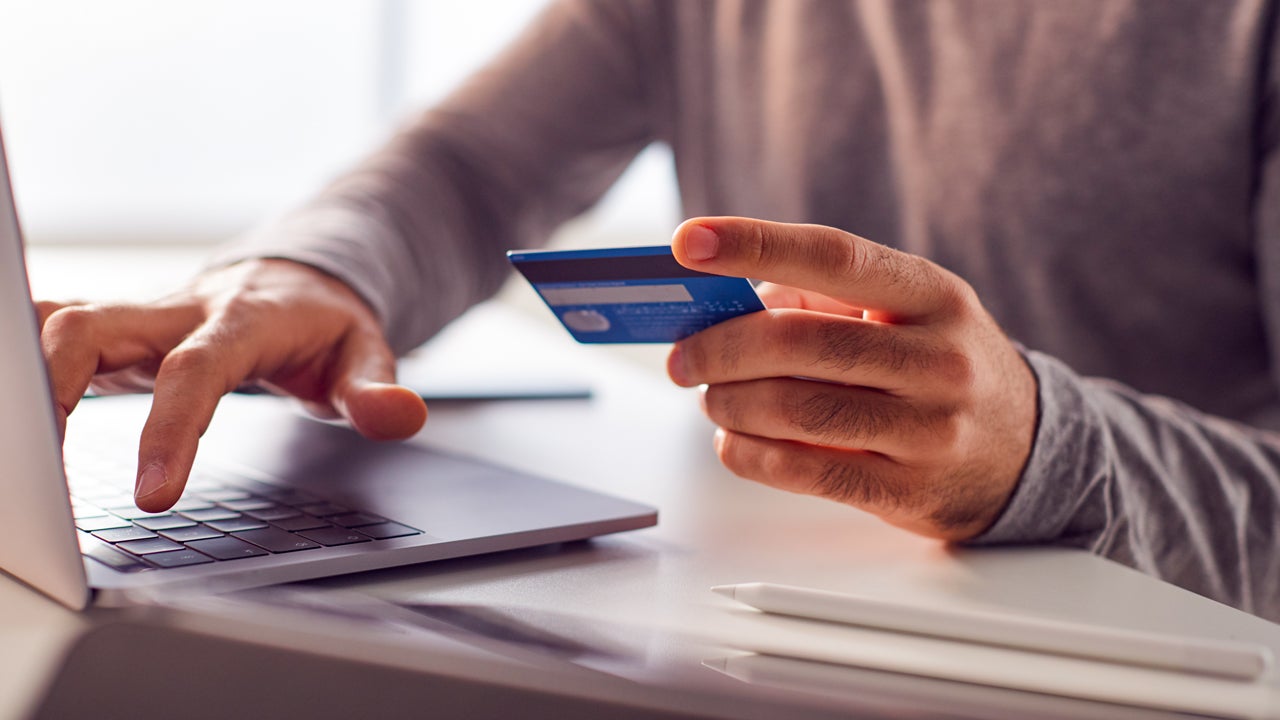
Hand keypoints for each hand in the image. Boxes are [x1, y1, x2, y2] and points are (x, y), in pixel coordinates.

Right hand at [38, 259, 427, 511]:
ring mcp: (142, 317)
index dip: (171, 430)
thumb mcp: (365, 353)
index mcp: (243, 321)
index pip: (197, 371)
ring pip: (62, 323)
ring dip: (30, 377)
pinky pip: (56, 333)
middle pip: (95, 326)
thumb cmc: (324, 324)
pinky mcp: (119, 331)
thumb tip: (400, 416)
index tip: (155, 496)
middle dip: (54, 384)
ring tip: (23, 455)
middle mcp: (178, 310)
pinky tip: (24, 421)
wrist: (297, 279)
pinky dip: (30, 368)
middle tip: (41, 467)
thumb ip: (375, 388)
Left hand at [667, 217, 1036, 540]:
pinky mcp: (910, 491)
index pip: (834, 256)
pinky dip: (750, 455)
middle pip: (800, 342)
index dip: (755, 244)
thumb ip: (819, 300)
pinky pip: (805, 471)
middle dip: (720, 349)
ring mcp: (930, 429)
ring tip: (711, 399)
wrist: (1027, 451)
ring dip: (730, 404)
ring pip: (796, 410)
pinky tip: (734, 442)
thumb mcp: (903, 314)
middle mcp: (939, 358)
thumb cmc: (940, 368)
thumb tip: (725, 306)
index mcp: (931, 294)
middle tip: (683, 358)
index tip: (688, 242)